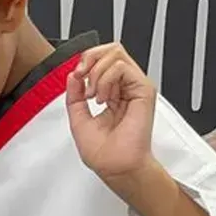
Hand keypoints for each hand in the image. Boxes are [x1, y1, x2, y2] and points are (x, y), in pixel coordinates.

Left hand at [66, 43, 157, 189]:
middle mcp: (125, 88)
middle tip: (82, 77)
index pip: (103, 59)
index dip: (86, 61)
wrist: (115, 166)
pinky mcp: (143, 90)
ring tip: (94, 96)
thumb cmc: (103, 153)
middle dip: (90, 59)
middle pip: (111, 49)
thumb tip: (73, 75)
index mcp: (113, 93)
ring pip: (116, 53)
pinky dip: (105, 79)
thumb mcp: (78, 118)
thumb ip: (74, 95)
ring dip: (96, 73)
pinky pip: (122, 67)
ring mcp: (135, 87)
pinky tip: (103, 98)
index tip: (76, 77)